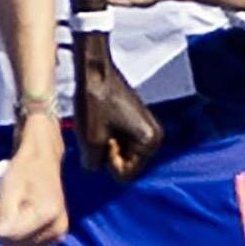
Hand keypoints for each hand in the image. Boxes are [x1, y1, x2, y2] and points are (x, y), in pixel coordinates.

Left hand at [0, 130, 66, 245]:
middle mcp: (57, 229)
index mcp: (47, 215)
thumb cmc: (24, 171)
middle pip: (15, 244)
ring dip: (9, 232)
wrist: (43, 161)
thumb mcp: (9, 189)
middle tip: (4, 208)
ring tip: (12, 211)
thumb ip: (4, 213)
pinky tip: (19, 218)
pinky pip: (27, 244)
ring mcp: (58, 235)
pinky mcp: (56, 237)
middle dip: (3, 229)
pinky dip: (18, 234)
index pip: (10, 236)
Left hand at [74, 47, 162, 182]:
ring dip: (105, 145)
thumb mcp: (90, 139)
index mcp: (151, 141)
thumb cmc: (94, 100)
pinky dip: (106, 136)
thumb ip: (94, 163)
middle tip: (101, 130)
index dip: (108, 162)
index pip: (126, 175)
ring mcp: (145, 128)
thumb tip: (97, 166)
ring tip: (100, 123)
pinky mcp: (135, 121)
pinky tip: (100, 120)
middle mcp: (154, 137)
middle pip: (125, 165)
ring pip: (119, 153)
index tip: (105, 139)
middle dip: (108, 153)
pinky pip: (118, 140)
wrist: (95, 70)